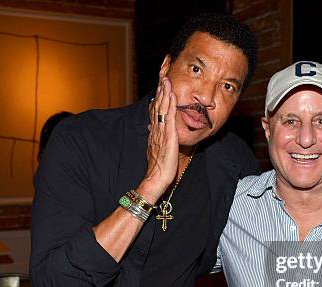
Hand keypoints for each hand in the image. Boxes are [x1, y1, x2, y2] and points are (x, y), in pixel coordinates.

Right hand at [139, 78, 178, 202]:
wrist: (156, 178)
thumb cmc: (158, 166)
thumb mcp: (155, 147)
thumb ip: (154, 136)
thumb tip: (150, 126)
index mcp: (154, 131)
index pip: (156, 109)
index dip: (158, 96)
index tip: (160, 83)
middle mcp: (156, 128)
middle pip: (157, 104)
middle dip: (160, 89)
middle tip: (162, 73)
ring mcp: (161, 131)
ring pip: (162, 107)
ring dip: (164, 92)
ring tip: (166, 78)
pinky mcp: (167, 136)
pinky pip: (168, 117)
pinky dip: (169, 104)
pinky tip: (171, 94)